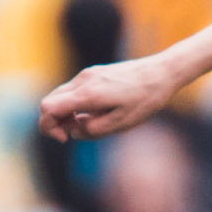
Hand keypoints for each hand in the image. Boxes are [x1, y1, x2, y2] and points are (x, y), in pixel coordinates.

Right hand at [40, 54, 180, 142]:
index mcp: (88, 94)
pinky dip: (74, 105)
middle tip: (77, 132)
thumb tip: (73, 131)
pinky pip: (73, 91)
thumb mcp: (121, 123)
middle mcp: (83, 81)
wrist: (163, 72)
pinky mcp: (94, 73)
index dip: (49, 127)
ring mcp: (87, 75)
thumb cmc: (145, 99)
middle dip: (55, 122)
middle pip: (50, 101)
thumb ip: (92, 130)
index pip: (48, 108)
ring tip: (89, 123)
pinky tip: (95, 112)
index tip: (66, 138)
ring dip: (65, 113)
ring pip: (60, 95)